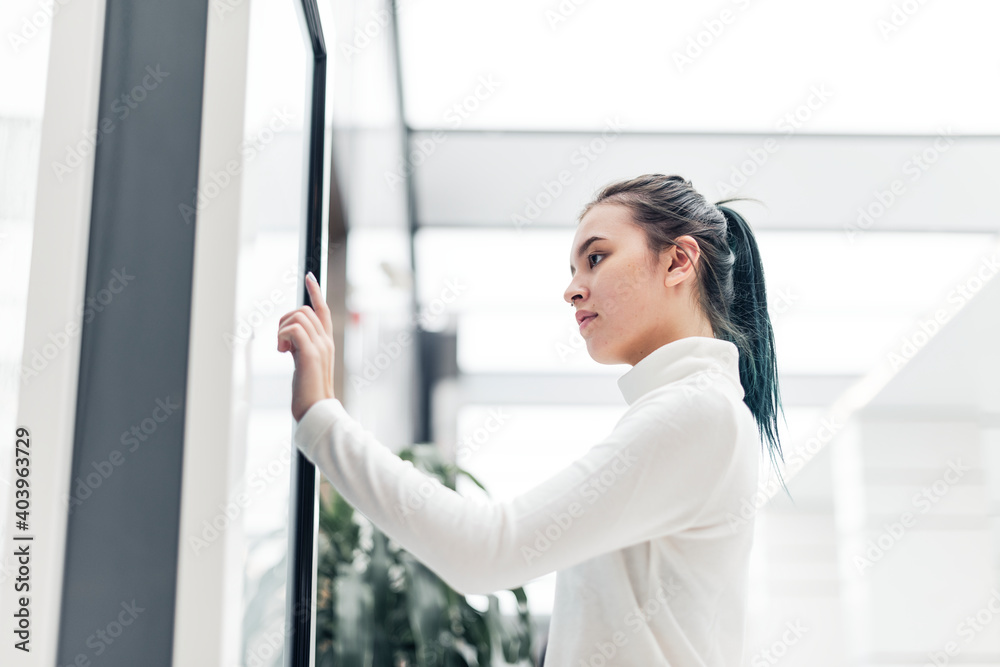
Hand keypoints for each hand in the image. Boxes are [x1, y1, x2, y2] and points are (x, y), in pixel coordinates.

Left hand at [277, 271, 335, 421]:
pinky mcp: (310, 354)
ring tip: (283, 350)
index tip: (309, 276)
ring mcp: (320, 346)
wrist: (317, 411)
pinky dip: (282, 337)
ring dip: (282, 330)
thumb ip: (301, 348)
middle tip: (281, 343)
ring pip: (298, 316)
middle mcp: (326, 341)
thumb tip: (288, 339)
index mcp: (326, 343)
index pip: (322, 309)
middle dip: (286, 319)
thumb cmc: (309, 393)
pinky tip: (283, 352)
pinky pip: (293, 329)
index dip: (315, 292)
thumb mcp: (305, 364)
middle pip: (304, 309)